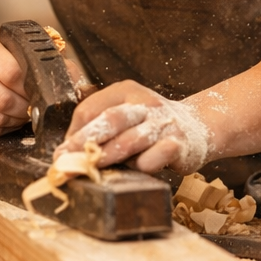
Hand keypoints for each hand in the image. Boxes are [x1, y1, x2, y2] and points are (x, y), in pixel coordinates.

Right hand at [0, 36, 28, 135]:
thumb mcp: (14, 51)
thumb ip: (34, 59)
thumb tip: (59, 74)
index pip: (11, 72)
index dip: (29, 86)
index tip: (37, 90)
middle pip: (2, 99)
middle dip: (23, 107)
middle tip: (31, 106)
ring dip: (14, 120)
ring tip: (21, 113)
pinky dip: (3, 129)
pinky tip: (8, 119)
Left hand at [55, 80, 210, 173]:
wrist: (198, 125)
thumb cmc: (152, 124)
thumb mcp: (126, 113)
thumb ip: (101, 126)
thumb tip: (66, 152)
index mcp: (126, 92)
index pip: (91, 108)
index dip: (73, 132)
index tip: (62, 152)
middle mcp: (145, 104)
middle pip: (110, 120)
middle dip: (84, 142)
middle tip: (65, 161)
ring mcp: (163, 123)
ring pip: (132, 139)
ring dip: (109, 155)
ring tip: (91, 167)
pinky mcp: (179, 143)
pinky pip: (161, 153)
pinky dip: (147, 162)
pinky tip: (139, 168)